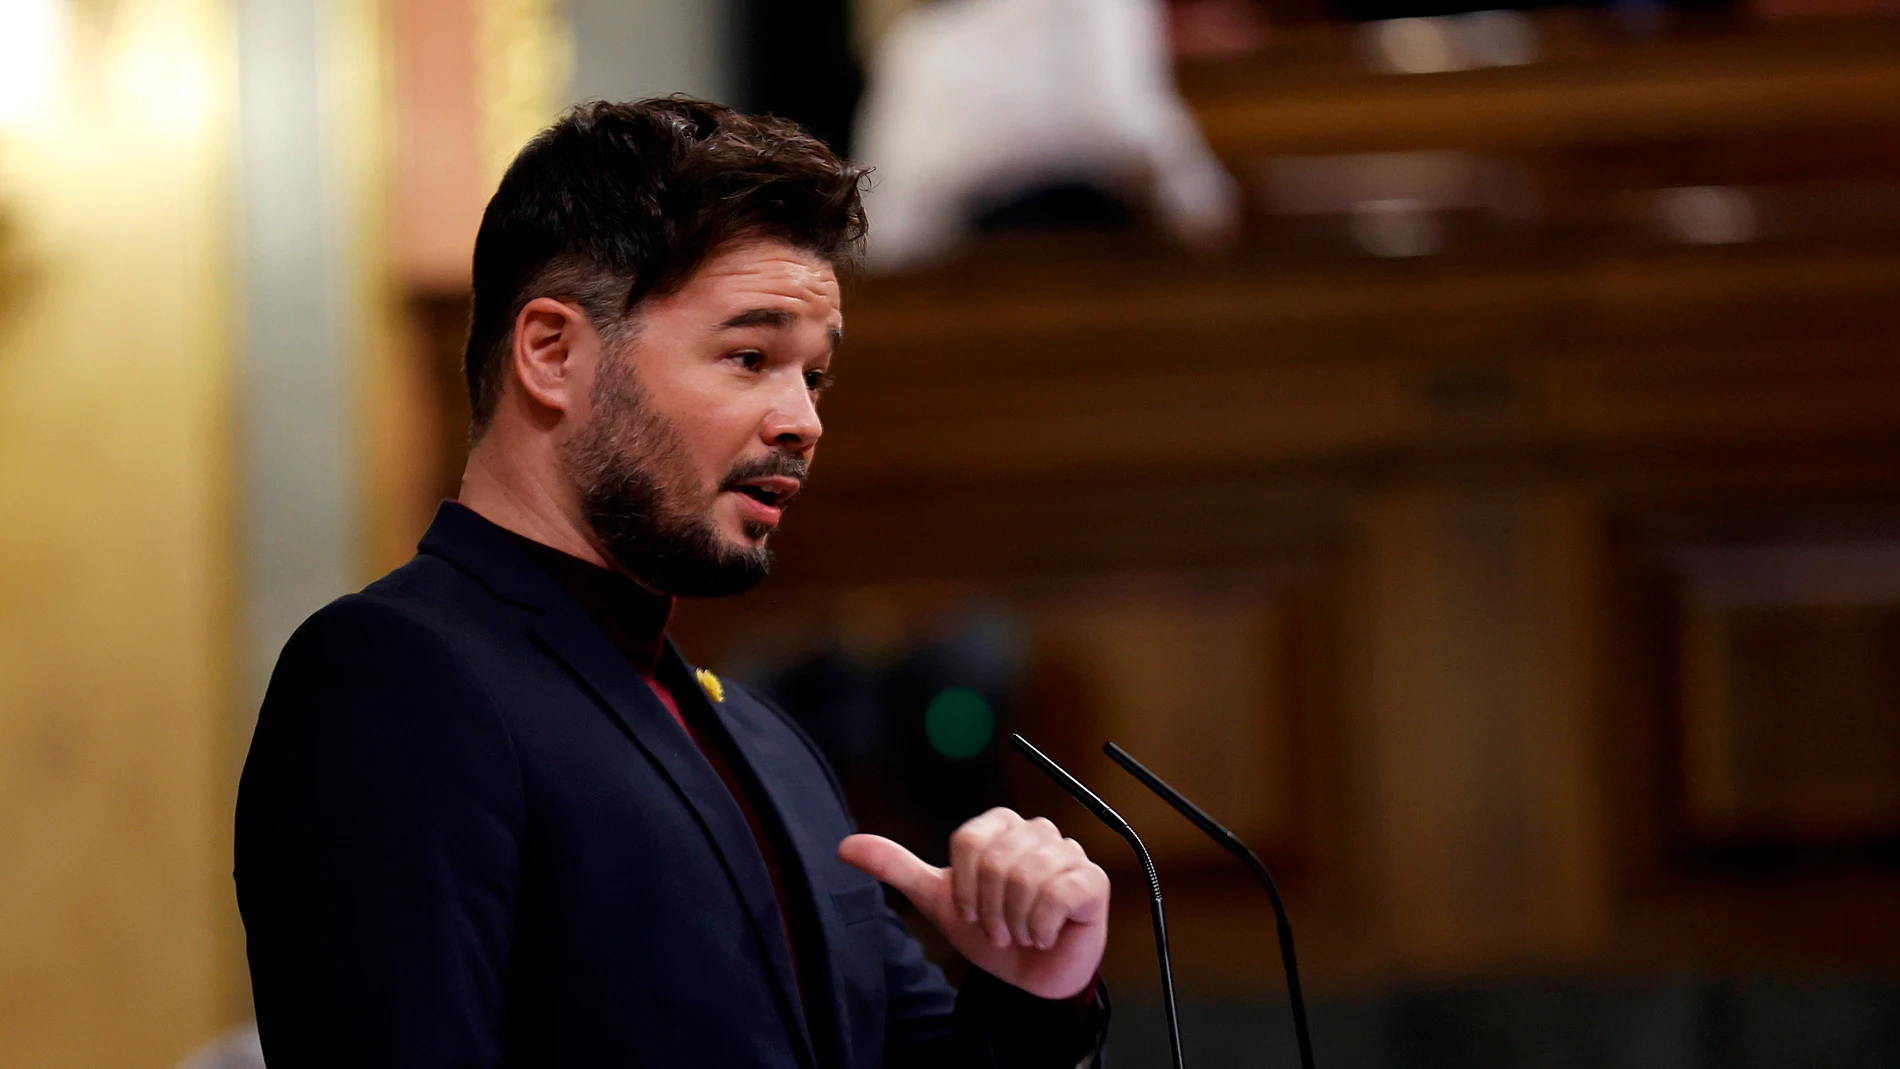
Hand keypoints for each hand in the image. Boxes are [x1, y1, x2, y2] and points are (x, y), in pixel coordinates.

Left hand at [837, 807, 1108, 999]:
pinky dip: (1041, 925)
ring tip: (1020, 933)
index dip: (963, 885)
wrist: (1030, 975)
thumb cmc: (991, 931)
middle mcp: (1036, 831)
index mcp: (1000, 826)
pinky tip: (1043, 935)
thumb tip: (845, 846)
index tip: (970, 912)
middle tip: (997, 929)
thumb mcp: (938, 901)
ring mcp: (1068, 853)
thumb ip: (897, 868)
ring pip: (1026, 876)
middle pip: (996, 859)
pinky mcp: (1091, 881)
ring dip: (1014, 920)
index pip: (968, 840)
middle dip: (989, 908)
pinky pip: (1058, 893)